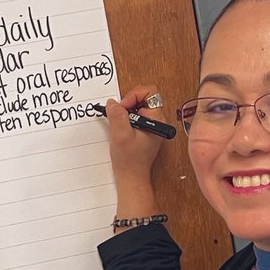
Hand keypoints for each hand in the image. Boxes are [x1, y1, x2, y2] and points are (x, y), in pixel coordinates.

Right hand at [102, 84, 166, 218]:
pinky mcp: (145, 130)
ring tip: (120, 126)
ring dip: (126, 112)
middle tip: (119, 116)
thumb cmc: (130, 162)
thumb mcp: (120, 136)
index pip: (149, 92)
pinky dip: (126, 118)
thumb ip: (117, 116)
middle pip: (143, 97)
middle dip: (128, 103)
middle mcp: (157, 120)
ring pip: (138, 106)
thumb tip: (112, 103)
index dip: (133, 95)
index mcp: (157, 120)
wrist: (132, 177)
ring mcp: (151, 125)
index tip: (123, 107)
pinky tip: (121, 130)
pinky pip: (135, 115)